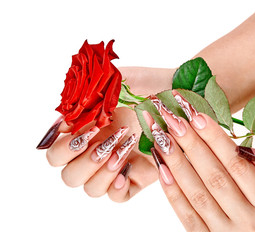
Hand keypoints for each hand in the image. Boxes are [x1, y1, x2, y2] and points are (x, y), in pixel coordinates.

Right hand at [40, 67, 173, 201]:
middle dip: (84, 160)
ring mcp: (115, 166)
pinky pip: (118, 196)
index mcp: (84, 133)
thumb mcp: (113, 83)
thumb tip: (65, 116)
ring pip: (92, 189)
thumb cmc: (143, 85)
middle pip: (69, 177)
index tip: (86, 127)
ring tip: (125, 146)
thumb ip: (86, 96)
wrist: (174, 93)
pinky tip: (126, 170)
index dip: (64, 146)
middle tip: (105, 139)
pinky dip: (118, 187)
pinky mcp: (136, 177)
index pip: (56, 154)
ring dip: (104, 169)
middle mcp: (96, 153)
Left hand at [144, 92, 254, 230]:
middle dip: (192, 145)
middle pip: (215, 176)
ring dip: (177, 163)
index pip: (238, 164)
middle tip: (174, 120)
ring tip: (162, 138)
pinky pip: (185, 213)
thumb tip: (248, 149)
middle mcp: (247, 220)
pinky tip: (161, 167)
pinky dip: (172, 189)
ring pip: (197, 193)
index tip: (197, 117)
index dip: (216, 139)